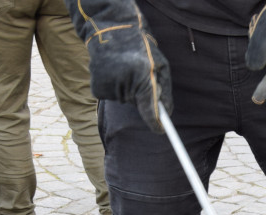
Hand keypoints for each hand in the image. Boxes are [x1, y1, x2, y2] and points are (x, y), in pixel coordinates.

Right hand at [64, 0, 171, 132]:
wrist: (112, 32)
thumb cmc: (142, 50)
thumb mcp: (160, 65)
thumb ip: (164, 89)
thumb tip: (167, 112)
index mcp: (142, 75)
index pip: (149, 107)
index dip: (155, 122)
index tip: (161, 131)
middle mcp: (124, 82)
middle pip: (137, 103)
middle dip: (140, 94)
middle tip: (136, 75)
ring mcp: (109, 85)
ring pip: (124, 100)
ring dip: (126, 89)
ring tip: (124, 69)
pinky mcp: (97, 89)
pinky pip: (112, 97)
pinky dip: (114, 89)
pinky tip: (113, 73)